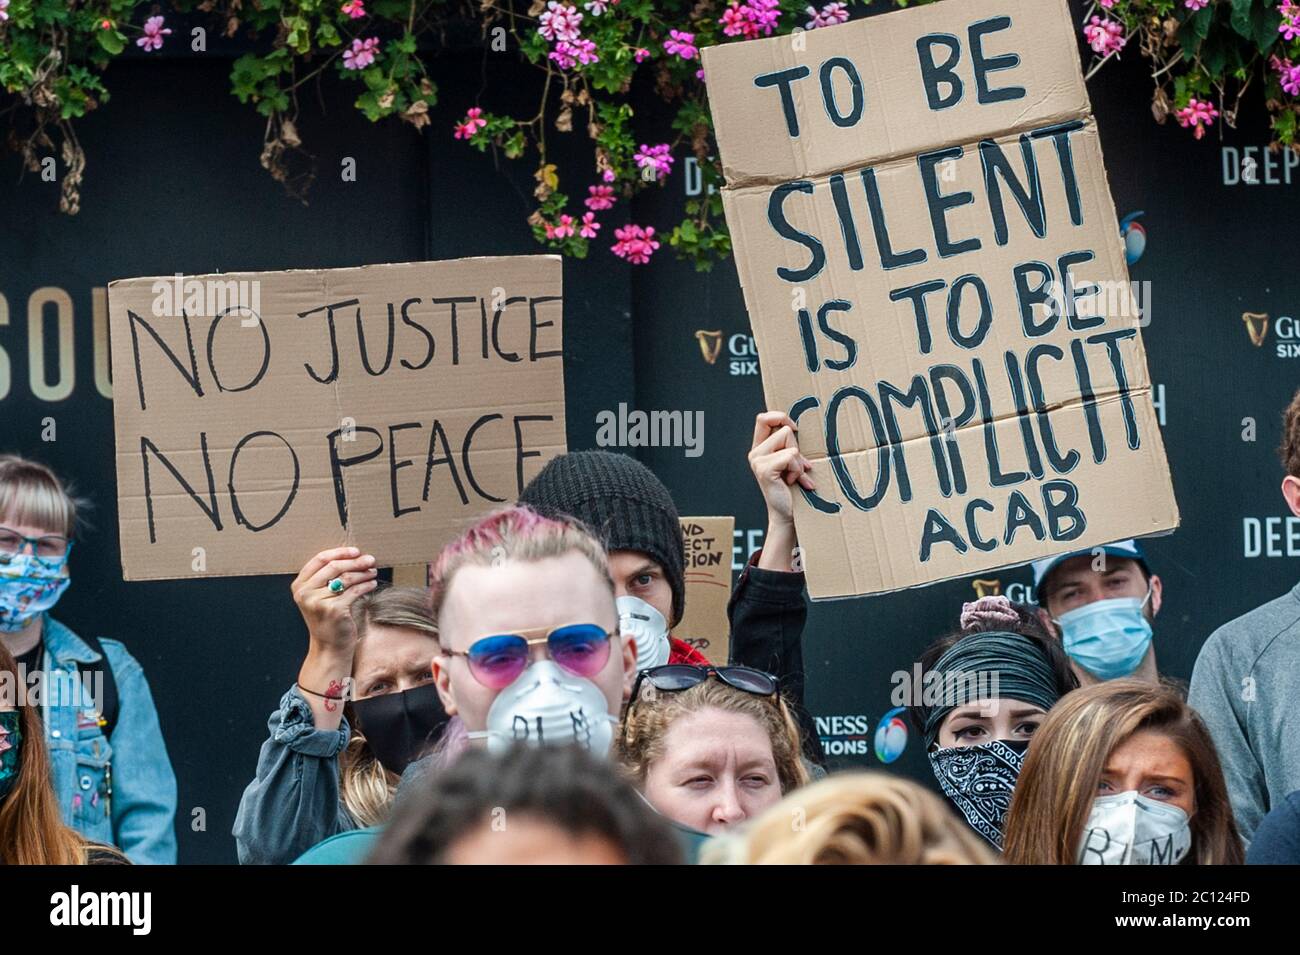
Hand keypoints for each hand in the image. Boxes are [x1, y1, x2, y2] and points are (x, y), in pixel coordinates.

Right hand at [291, 547, 377, 652]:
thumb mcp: (319, 597)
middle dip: (355, 561)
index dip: (340, 552)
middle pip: (334, 566)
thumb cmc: (327, 620)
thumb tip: (354, 556)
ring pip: (346, 578)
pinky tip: (372, 584)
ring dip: (363, 572)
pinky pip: (354, 591)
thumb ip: (326, 578)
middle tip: (370, 560)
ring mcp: (318, 601)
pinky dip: (366, 585)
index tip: (356, 551)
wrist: (329, 647)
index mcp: (299, 585)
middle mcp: (305, 592)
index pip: (320, 559)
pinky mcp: (334, 610)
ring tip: (373, 571)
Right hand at [748, 411, 815, 525]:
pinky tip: (792, 482)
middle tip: (796, 467)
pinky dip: (797, 470)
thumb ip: (789, 445)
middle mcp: (755, 453)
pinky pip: (790, 456)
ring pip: (789, 441)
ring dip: (798, 461)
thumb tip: (798, 428)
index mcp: (759, 448)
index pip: (763, 418)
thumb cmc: (793, 490)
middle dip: (797, 447)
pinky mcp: (764, 470)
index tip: (794, 429)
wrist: (787, 515)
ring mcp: (758, 461)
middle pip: (783, 428)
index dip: (781, 417)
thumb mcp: (791, 462)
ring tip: (793, 476)